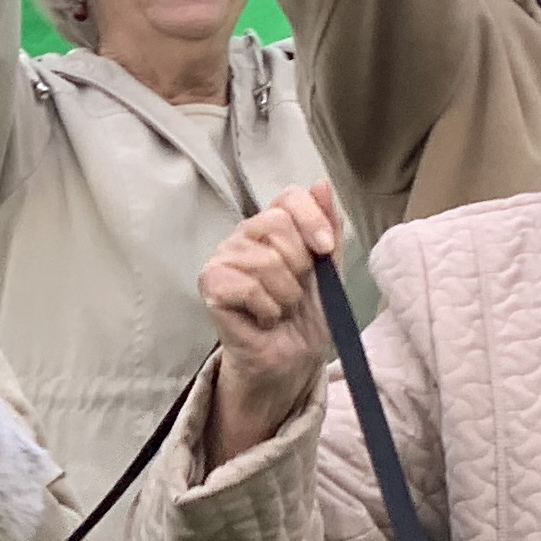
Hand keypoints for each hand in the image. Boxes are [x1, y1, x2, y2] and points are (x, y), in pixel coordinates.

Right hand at [198, 185, 340, 459]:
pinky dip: (266, 308)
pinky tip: (263, 318)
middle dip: (300, 265)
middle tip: (296, 290)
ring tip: (280, 307)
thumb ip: (329, 226)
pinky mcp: (210, 284)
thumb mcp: (330, 268)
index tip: (326, 249)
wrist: (293, 358)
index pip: (289, 197)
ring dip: (285, 294)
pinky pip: (247, 286)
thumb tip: (321, 183)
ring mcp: (223, 258)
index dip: (312, 219)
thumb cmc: (308, 314)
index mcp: (273, 226)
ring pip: (266, 260)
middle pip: (278, 224)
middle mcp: (244, 235)